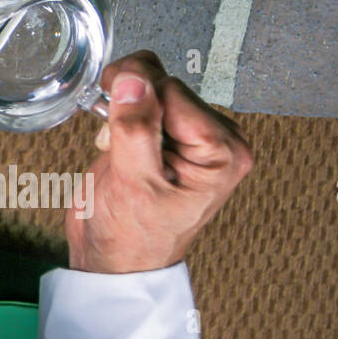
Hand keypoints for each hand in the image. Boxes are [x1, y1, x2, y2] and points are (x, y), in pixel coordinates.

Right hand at [66, 51, 252, 273]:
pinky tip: (116, 141)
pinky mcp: (167, 133)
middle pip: (163, 83)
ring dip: (122, 105)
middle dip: (130, 103)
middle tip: (115, 140)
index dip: (137, 100)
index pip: (173, 90)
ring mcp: (190, 135)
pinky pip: (141, 96)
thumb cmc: (134, 237)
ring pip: (150, 84)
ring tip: (116, 144)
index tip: (115, 122)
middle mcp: (213, 138)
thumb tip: (133, 79)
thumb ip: (135, 128)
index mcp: (222, 151)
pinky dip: (119, 109)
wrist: (115, 259)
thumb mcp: (134, 184)